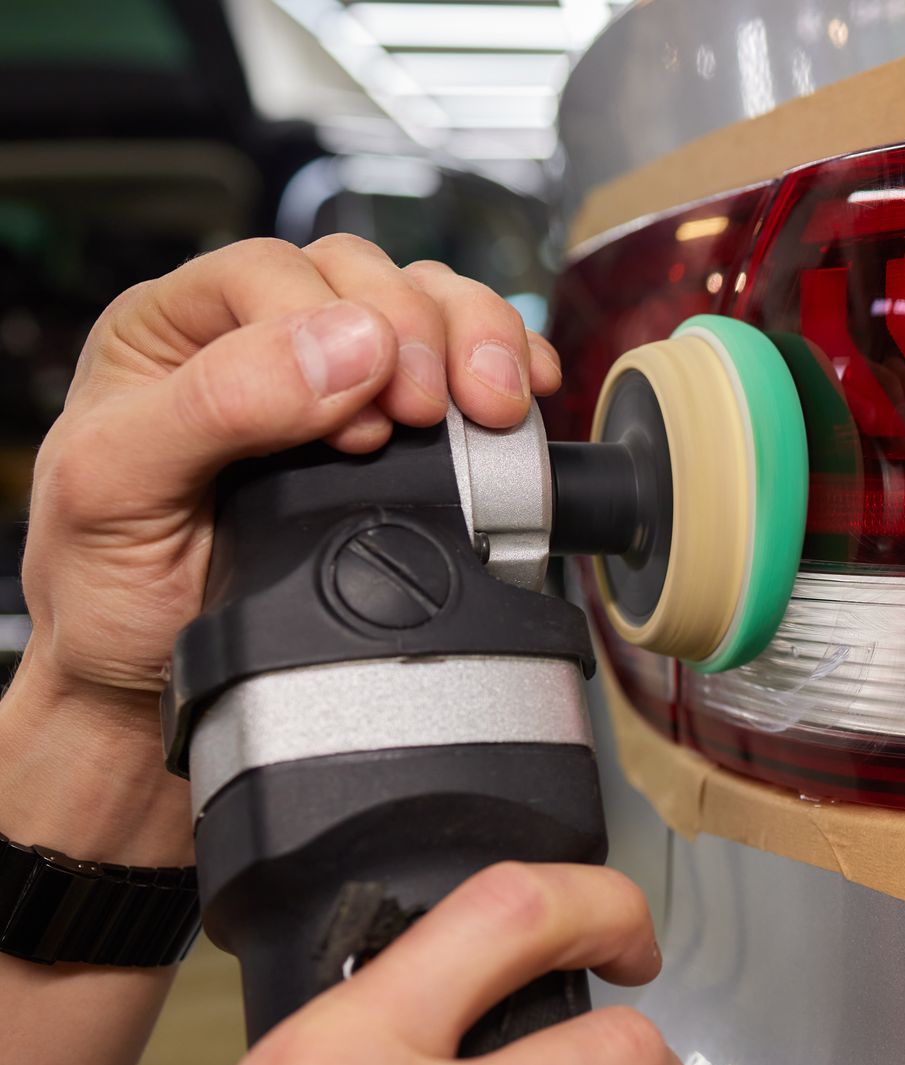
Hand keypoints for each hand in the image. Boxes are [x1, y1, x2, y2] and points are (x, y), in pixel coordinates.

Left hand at [19, 234, 561, 720]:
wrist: (154, 678)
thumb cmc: (111, 584)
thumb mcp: (117, 488)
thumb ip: (215, 405)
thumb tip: (347, 350)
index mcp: (169, 330)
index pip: (269, 272)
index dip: (333, 326)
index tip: (370, 417)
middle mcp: (252, 334)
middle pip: (361, 274)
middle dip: (420, 332)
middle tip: (435, 409)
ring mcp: (331, 372)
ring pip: (422, 297)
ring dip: (476, 338)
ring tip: (493, 403)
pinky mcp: (395, 417)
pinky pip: (461, 350)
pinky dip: (506, 359)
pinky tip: (520, 392)